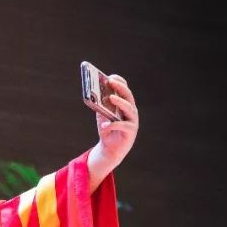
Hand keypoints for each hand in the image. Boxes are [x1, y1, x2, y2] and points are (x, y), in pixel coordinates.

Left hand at [87, 74, 138, 190]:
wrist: (110, 150)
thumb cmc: (107, 130)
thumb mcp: (101, 116)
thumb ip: (100, 106)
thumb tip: (93, 95)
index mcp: (125, 106)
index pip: (125, 91)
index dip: (120, 82)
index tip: (111, 76)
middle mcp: (131, 112)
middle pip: (128, 97)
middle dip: (120, 88)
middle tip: (111, 82)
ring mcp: (132, 121)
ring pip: (128, 109)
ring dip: (119, 102)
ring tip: (109, 97)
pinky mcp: (130, 132)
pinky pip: (122, 125)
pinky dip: (112, 124)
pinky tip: (104, 125)